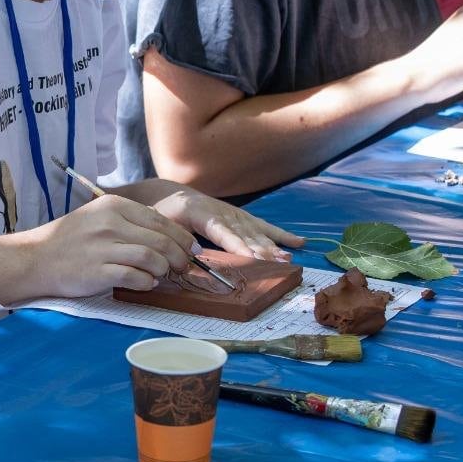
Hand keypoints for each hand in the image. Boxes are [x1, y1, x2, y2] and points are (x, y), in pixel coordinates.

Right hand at [19, 193, 198, 295]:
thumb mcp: (98, 217)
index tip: (192, 249)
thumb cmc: (70, 239)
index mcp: (114, 206)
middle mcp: (110, 224)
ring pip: (153, 258)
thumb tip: (168, 235)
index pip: (161, 220)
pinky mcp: (98, 272)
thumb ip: (130, 221)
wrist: (36, 258)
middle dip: (179, 257)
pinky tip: (145, 284)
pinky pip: (136, 277)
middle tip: (183, 267)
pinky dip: (147, 283)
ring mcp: (104, 248)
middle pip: (161, 240)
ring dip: (164, 270)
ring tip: (162, 275)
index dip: (182, 237)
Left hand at [149, 187, 304, 260]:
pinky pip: (265, 227)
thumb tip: (191, 258)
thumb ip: (175, 241)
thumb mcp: (163, 226)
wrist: (173, 196)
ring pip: (257, 233)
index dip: (237, 245)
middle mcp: (224, 213)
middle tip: (277, 265)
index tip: (251, 258)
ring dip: (273, 247)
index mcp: (201, 214)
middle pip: (245, 235)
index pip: (222, 232)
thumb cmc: (166, 214)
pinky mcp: (244, 218)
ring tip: (287, 260)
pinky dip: (282, 235)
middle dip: (261, 251)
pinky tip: (299, 243)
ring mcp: (236, 215)